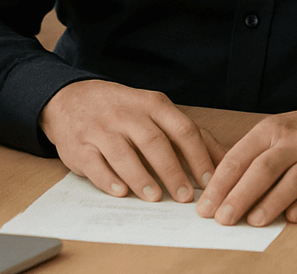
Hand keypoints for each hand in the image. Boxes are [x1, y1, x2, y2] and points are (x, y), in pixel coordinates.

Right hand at [41, 80, 224, 203]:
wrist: (71, 98)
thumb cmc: (122, 110)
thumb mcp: (156, 111)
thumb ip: (189, 133)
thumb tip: (224, 158)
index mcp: (152, 105)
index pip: (182, 129)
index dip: (198, 156)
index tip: (209, 181)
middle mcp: (127, 114)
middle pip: (155, 142)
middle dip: (172, 171)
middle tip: (185, 197)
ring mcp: (102, 129)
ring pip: (124, 153)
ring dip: (141, 177)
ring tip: (155, 197)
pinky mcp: (79, 146)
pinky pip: (95, 163)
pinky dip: (108, 179)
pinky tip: (121, 192)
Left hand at [196, 106, 296, 226]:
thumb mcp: (276, 132)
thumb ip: (250, 156)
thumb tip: (218, 189)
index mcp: (273, 129)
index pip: (240, 157)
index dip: (220, 184)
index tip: (206, 206)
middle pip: (263, 169)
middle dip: (239, 196)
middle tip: (223, 219)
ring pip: (292, 182)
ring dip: (270, 204)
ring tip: (252, 221)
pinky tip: (291, 218)